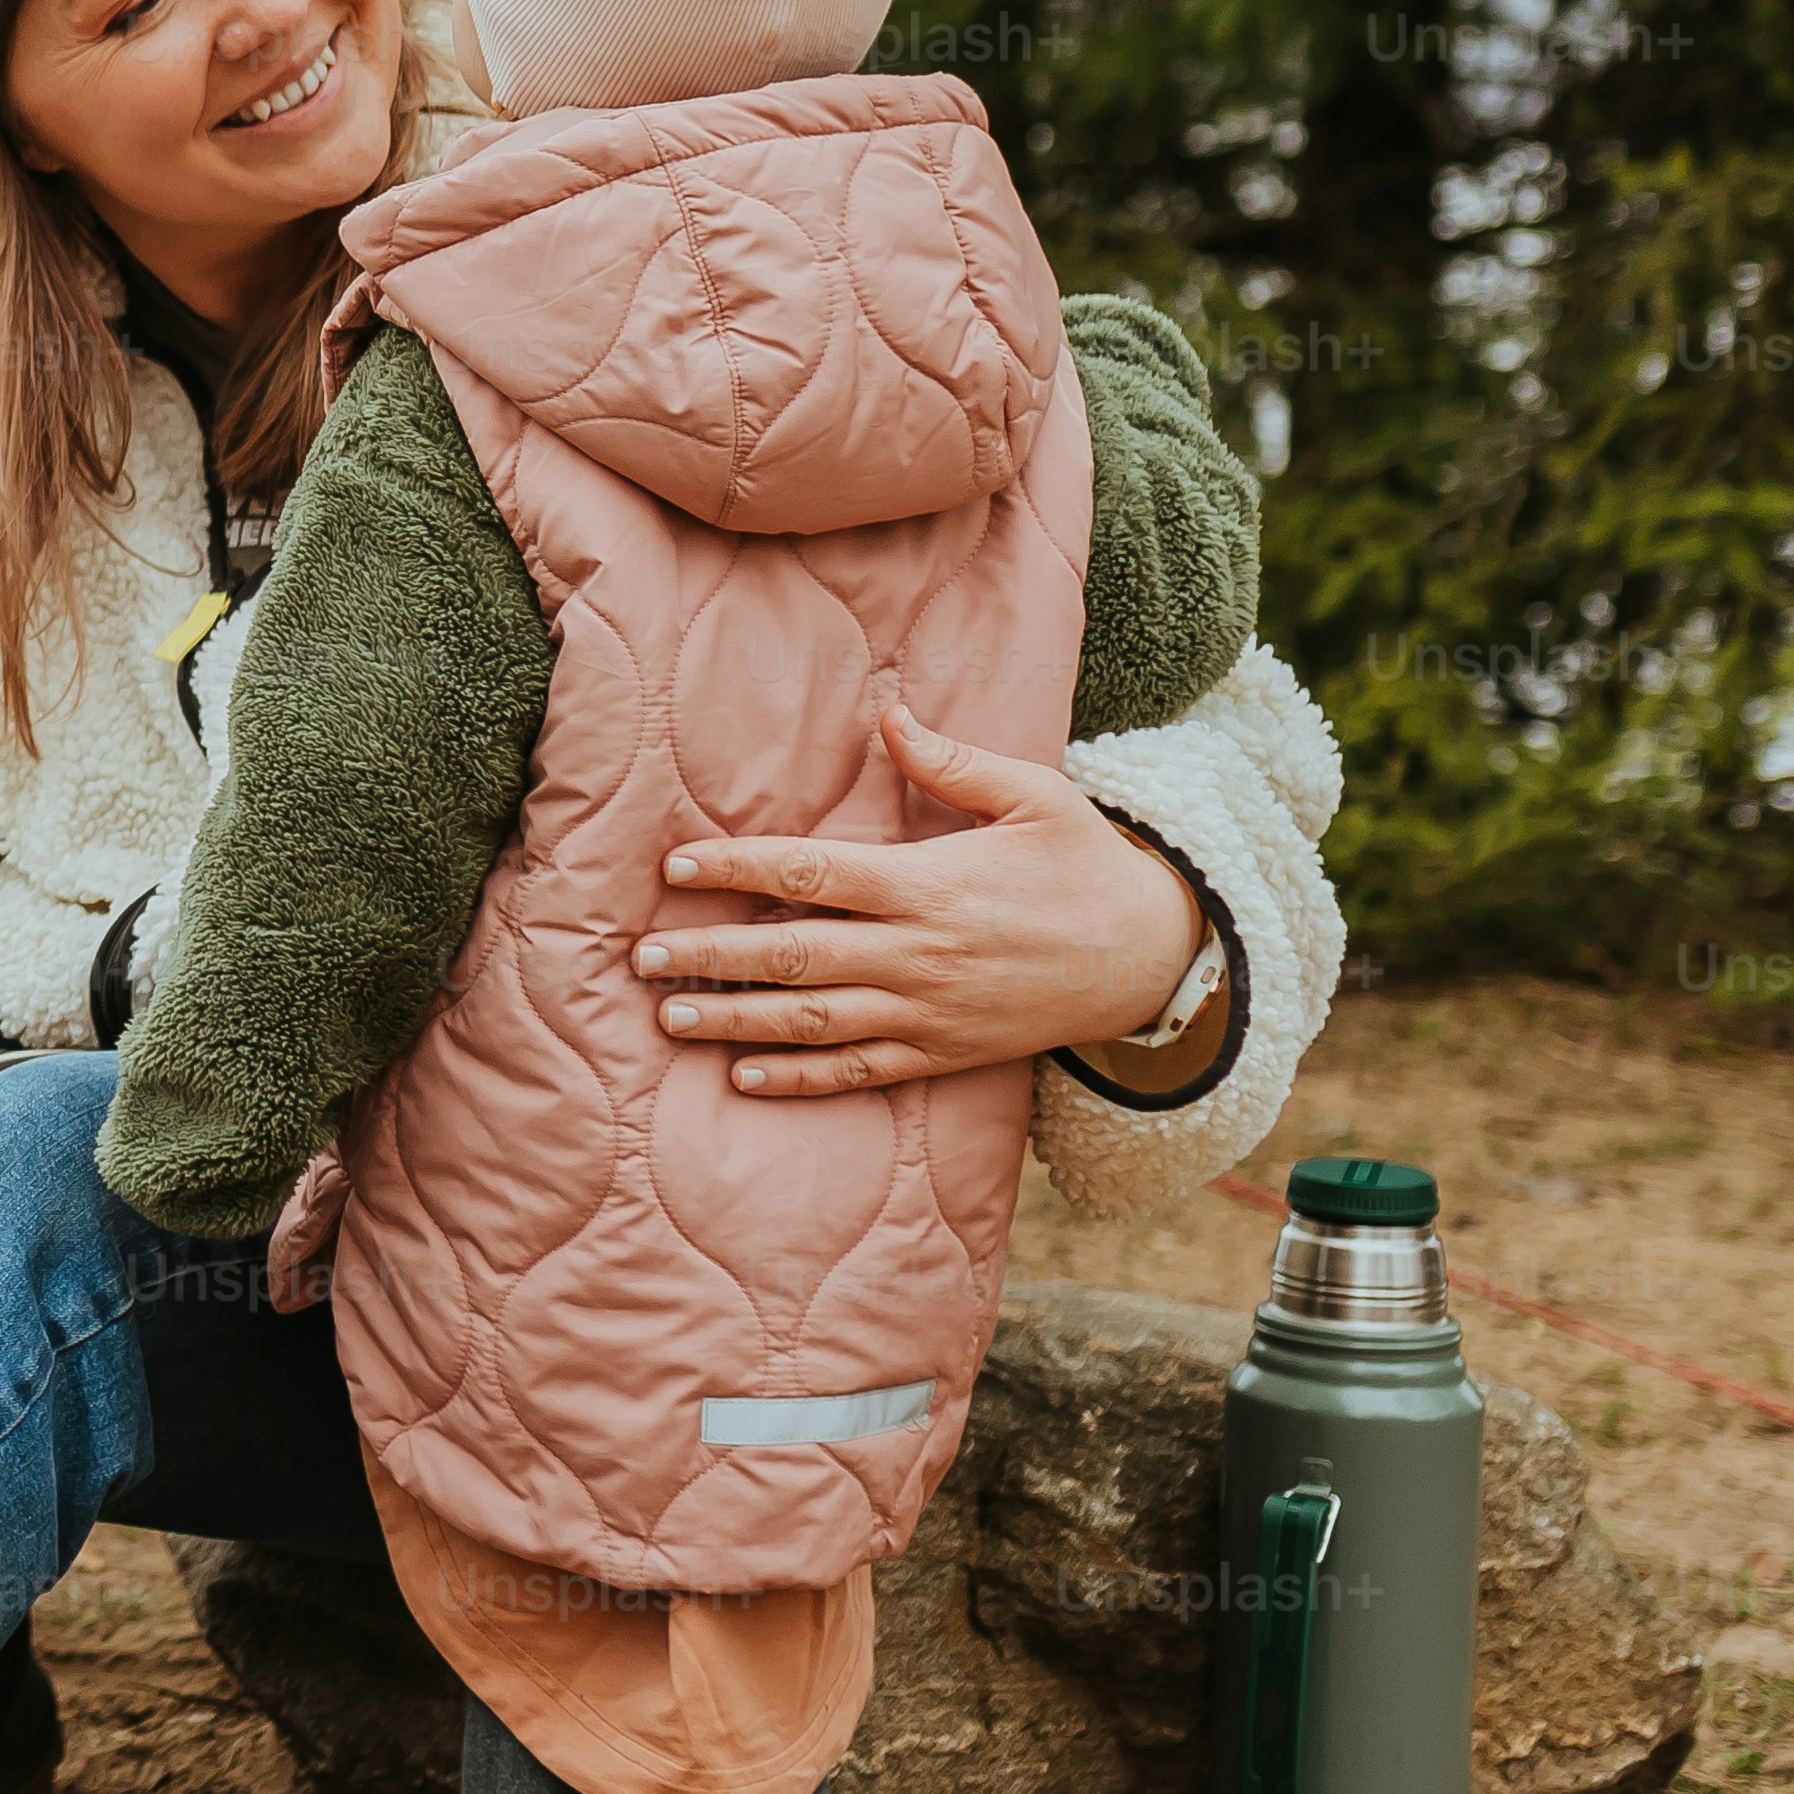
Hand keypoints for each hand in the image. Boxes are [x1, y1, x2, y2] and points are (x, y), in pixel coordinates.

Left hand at [634, 699, 1211, 1097]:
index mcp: (928, 884)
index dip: (738, 869)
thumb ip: (952, 762)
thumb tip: (888, 715)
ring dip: (737, 1021)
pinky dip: (801, 1079)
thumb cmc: (1085, 864)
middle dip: (712, 957)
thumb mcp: (1034, 795)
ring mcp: (928, 1011)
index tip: (676, 866)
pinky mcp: (943, 1053)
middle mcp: (917, 953)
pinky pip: (860, 1072)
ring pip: (814, 1021)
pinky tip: (745, 1077)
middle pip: (794, 955)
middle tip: (641, 957)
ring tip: (670, 1018)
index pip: (811, 874)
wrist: (1152, 957)